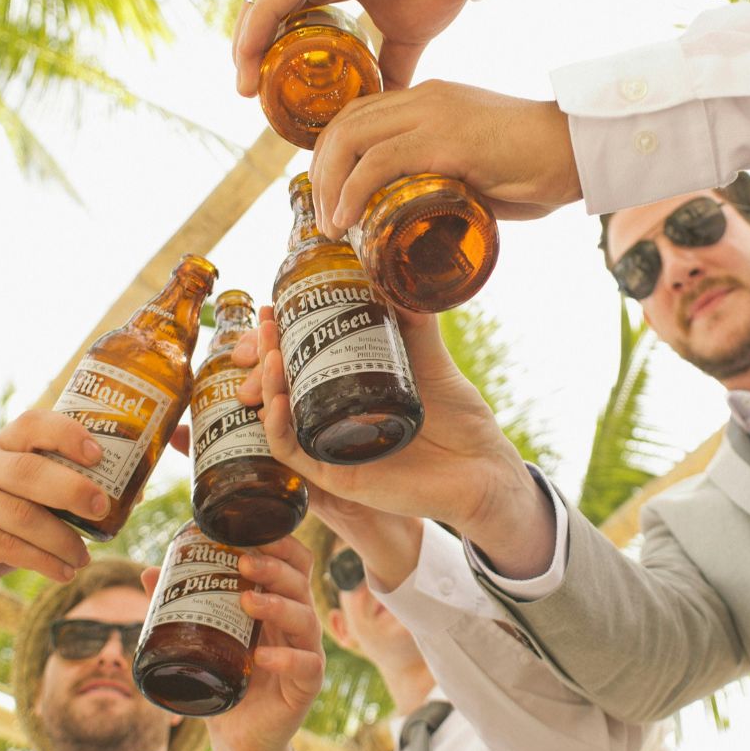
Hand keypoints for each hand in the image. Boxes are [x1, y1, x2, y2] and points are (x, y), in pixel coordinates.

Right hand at [0, 410, 106, 633]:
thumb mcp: (30, 508)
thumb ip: (67, 497)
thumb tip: (135, 493)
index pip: (32, 424)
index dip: (67, 434)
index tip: (99, 455)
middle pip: (28, 470)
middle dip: (71, 489)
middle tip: (101, 509)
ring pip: (22, 516)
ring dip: (62, 541)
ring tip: (83, 558)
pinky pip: (7, 546)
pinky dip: (43, 561)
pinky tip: (63, 572)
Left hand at [181, 534, 325, 750]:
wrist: (238, 736)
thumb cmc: (225, 679)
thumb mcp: (203, 639)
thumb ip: (181, 607)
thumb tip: (148, 572)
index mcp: (277, 603)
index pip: (291, 563)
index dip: (279, 544)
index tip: (250, 531)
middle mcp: (295, 623)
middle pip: (300, 582)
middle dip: (275, 567)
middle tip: (244, 562)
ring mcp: (305, 652)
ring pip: (305, 618)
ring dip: (277, 605)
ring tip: (247, 601)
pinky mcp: (307, 685)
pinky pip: (306, 665)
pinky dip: (286, 659)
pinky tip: (262, 657)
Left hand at [232, 0, 465, 95]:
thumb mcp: (408, 37)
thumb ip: (393, 67)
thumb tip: (388, 102)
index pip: (285, 18)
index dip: (269, 50)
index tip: (265, 89)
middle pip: (266, 11)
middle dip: (251, 51)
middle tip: (248, 91)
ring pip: (264, 3)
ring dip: (247, 43)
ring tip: (244, 82)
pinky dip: (259, 25)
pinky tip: (249, 54)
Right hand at [235, 307, 555, 577]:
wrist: (483, 468)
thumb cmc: (460, 419)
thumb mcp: (431, 359)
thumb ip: (413, 320)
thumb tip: (391, 273)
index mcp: (350, 391)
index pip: (301, 361)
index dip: (280, 336)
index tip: (272, 308)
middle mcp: (335, 418)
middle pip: (282, 386)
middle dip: (265, 354)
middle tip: (265, 325)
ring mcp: (332, 447)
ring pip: (280, 417)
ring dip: (268, 384)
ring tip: (271, 353)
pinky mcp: (337, 477)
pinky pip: (293, 454)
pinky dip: (278, 428)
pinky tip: (276, 402)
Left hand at [310, 82, 579, 238]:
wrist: (579, 148)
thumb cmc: (541, 165)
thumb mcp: (481, 167)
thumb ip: (450, 181)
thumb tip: (427, 216)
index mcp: (431, 99)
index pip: (361, 114)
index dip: (334, 152)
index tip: (329, 192)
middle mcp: (425, 98)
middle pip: (345, 124)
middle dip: (322, 172)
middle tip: (324, 215)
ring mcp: (433, 115)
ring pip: (351, 139)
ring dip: (329, 186)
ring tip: (332, 225)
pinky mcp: (444, 139)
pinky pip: (378, 162)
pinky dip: (352, 192)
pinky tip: (346, 220)